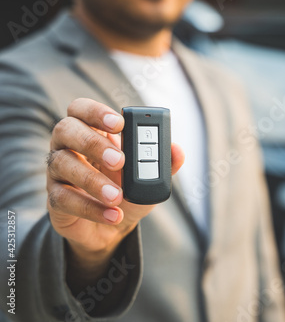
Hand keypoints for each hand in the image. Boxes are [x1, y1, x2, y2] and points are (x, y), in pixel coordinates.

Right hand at [46, 98, 183, 267]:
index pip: (81, 109)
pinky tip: (113, 214)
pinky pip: (63, 198)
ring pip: (63, 164)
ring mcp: (58, 172)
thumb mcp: (149, 177)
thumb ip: (162, 163)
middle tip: (119, 161)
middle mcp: (68, 146)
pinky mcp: (55, 199)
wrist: (112, 227)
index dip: (96, 111)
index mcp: (91, 132)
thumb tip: (177, 150)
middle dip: (93, 143)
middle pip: (66, 129)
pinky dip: (91, 208)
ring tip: (118, 196)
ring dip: (93, 180)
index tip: (119, 123)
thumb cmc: (128, 192)